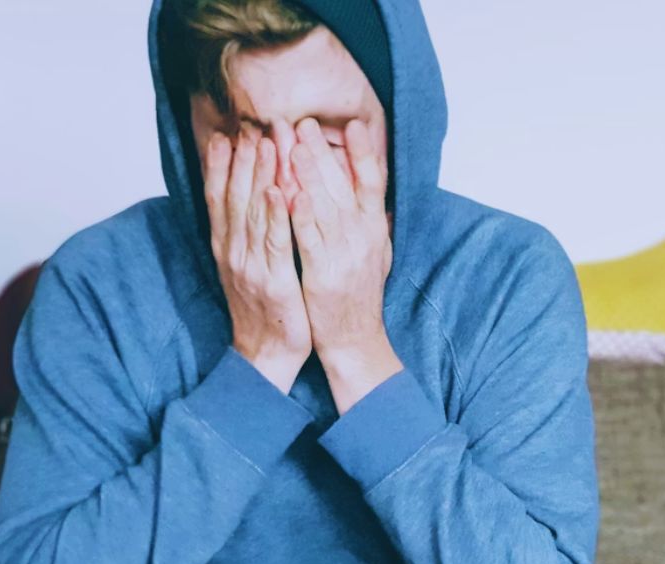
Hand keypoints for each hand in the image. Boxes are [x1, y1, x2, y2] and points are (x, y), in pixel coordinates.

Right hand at [204, 130, 311, 392]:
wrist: (265, 354)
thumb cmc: (263, 309)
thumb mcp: (247, 267)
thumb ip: (246, 234)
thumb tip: (248, 200)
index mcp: (226, 247)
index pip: (219, 197)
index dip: (221, 165)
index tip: (226, 133)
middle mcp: (232, 251)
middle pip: (234, 196)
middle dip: (242, 159)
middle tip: (250, 124)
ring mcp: (250, 265)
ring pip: (252, 212)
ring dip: (259, 175)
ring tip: (266, 142)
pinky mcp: (273, 280)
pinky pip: (274, 242)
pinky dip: (274, 214)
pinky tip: (278, 190)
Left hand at [290, 117, 401, 412]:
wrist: (355, 340)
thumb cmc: (359, 295)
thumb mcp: (376, 253)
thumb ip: (371, 221)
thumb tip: (372, 189)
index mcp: (375, 230)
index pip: (374, 182)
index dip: (364, 152)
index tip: (353, 124)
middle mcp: (364, 238)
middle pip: (344, 186)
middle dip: (322, 152)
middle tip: (303, 122)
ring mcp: (345, 255)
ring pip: (325, 206)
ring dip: (308, 174)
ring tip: (291, 143)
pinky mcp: (323, 274)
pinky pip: (309, 239)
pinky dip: (300, 214)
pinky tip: (288, 192)